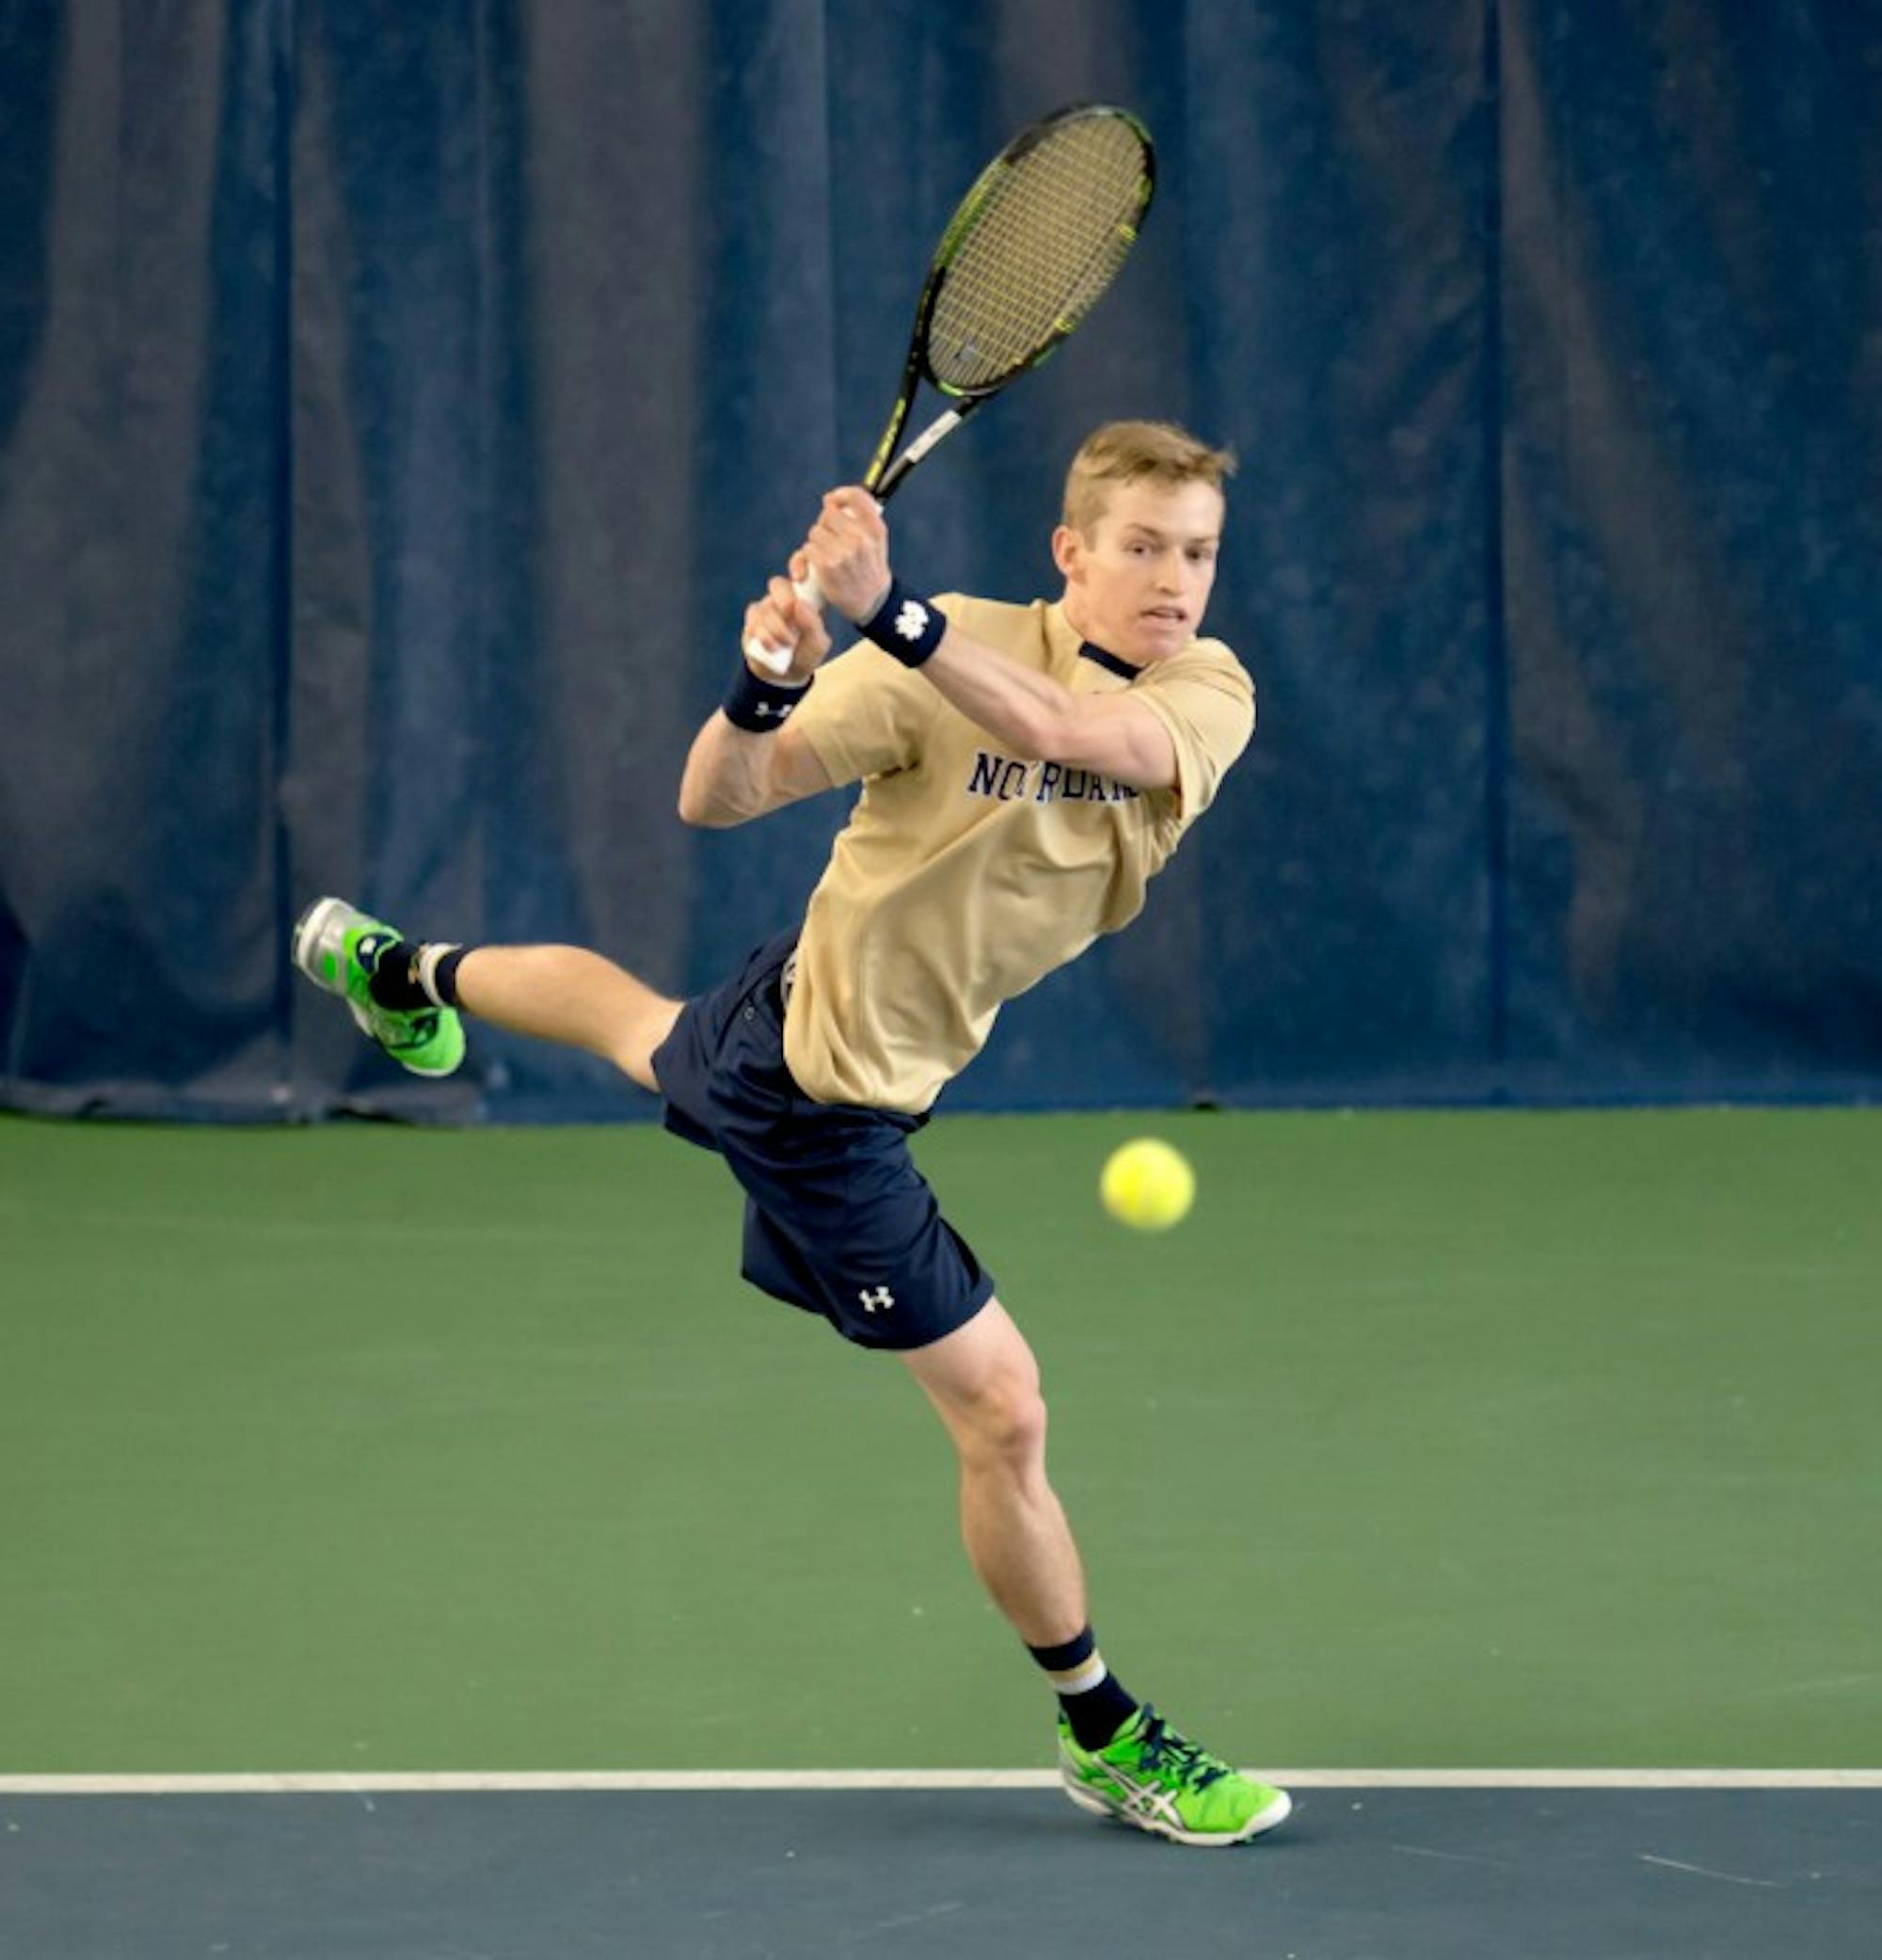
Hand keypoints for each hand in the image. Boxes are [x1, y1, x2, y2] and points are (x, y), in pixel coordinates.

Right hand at [741, 552, 831, 679]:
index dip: (798, 564)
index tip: (800, 578)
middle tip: (792, 614)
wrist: (783, 675)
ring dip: (776, 628)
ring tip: (786, 645)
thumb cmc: (804, 656)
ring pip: (766, 607)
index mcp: (806, 597)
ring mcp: (767, 608)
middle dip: (784, 600)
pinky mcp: (752, 621)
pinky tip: (772, 647)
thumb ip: (813, 626)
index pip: (801, 567)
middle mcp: (786, 599)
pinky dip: (763, 636)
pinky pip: (753, 621)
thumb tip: (800, 605)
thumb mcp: (817, 646)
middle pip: (778, 584)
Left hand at [804, 488, 892, 624]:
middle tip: (831, 541)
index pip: (856, 496)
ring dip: (816, 543)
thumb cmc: (867, 568)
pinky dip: (807, 558)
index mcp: (875, 528)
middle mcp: (861, 538)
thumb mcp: (875, 541)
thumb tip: (828, 500)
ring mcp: (844, 552)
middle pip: (828, 514)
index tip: (832, 501)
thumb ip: (860, 518)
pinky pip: (807, 549)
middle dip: (826, 525)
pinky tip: (815, 568)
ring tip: (825, 557)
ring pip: (815, 532)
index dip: (840, 495)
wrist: (870, 601)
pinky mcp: (828, 565)